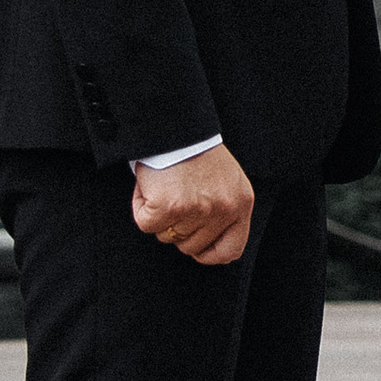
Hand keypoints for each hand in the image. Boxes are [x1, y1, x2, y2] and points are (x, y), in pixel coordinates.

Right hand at [131, 144, 255, 264]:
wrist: (176, 126)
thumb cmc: (196, 150)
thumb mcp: (225, 181)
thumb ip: (221, 210)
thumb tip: (206, 245)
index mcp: (240, 203)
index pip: (230, 250)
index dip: (208, 254)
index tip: (196, 249)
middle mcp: (222, 209)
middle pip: (191, 246)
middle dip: (176, 228)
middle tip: (174, 198)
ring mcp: (196, 210)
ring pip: (166, 236)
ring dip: (159, 216)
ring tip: (165, 186)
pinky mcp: (168, 207)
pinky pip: (146, 224)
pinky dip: (141, 206)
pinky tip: (150, 186)